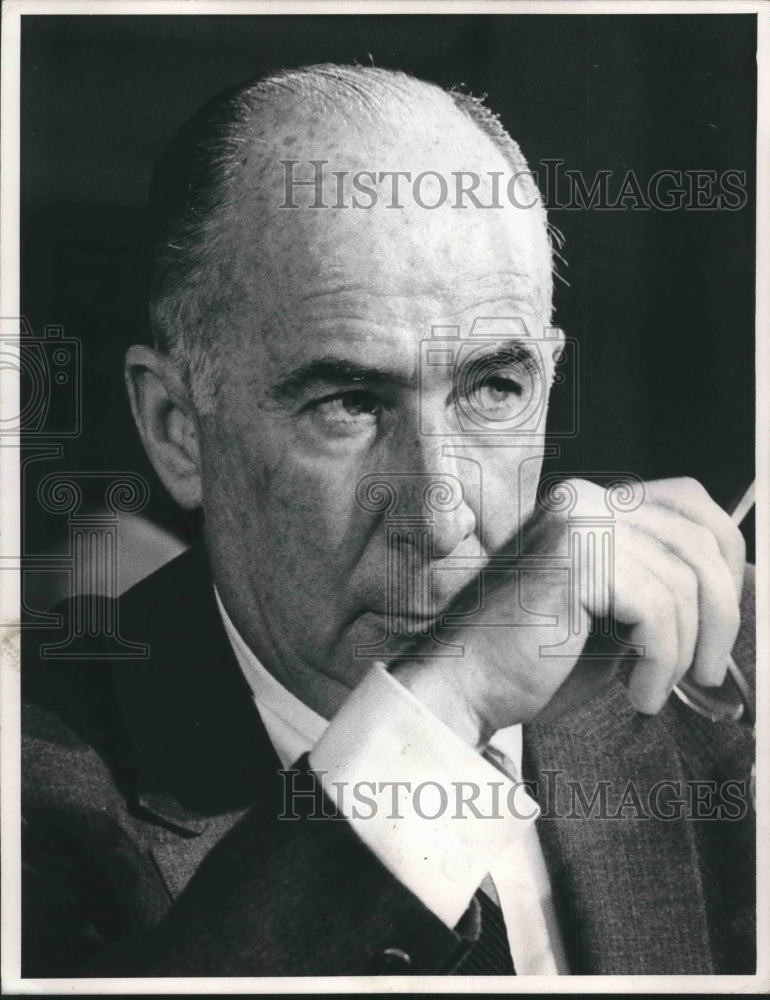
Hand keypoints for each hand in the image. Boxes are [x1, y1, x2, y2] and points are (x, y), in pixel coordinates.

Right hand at [391, 477, 744, 749]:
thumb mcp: (613, 612)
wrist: (464, 684)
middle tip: (705, 670)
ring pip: (685, 581)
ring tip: (654, 686)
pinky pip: (657, 610)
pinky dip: (660, 662)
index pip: (690, 502)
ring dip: (684, 650)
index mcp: (592, 503)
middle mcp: (586, 499)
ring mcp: (579, 522)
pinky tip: (638, 690)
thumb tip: (734, 595)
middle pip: (700, 538)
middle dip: (721, 613)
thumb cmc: (533, 659)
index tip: (722, 619)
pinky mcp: (574, 556)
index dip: (726, 559)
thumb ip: (661, 587)